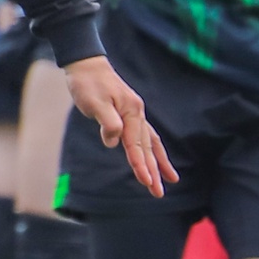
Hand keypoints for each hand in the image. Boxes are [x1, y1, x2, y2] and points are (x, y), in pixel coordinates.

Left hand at [64, 55, 177, 197]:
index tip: (146, 182)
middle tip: (159, 193)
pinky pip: (145, 135)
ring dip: (159, 162)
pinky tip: (155, 157)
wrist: (87, 65)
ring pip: (151, 143)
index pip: (136, 145)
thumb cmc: (87, 84)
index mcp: (131, 112)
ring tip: (172, 180)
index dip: (140, 164)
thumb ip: (107, 122)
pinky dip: (152, 149)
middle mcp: (137, 114)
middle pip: (147, 147)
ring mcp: (135, 114)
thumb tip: (114, 142)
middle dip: (154, 171)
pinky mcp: (130, 114)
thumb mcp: (93, 102)